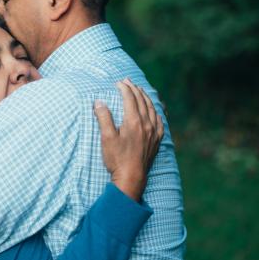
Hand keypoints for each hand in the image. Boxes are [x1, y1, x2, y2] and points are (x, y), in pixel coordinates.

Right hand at [93, 78, 163, 201]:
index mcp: (134, 121)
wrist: (132, 178)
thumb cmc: (117, 159)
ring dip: (145, 97)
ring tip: (140, 90)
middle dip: (134, 89)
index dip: (124, 88)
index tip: (118, 83)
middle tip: (127, 81)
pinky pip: (160, 121)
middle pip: (142, 100)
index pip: (130, 99)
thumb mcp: (107, 138)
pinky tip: (154, 111)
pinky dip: (155, 111)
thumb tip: (99, 102)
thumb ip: (104, 118)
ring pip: (152, 109)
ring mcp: (154, 132)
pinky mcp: (157, 140)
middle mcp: (146, 124)